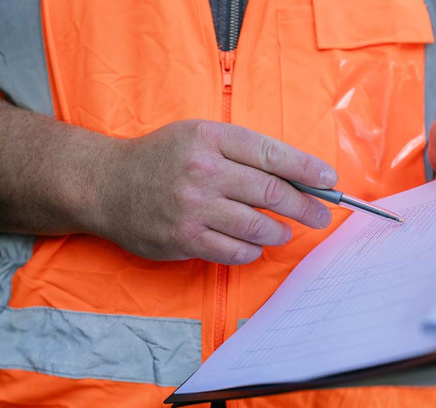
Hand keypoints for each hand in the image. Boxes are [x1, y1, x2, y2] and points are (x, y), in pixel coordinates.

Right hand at [91, 120, 336, 263]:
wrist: (105, 185)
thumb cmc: (161, 158)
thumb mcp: (199, 136)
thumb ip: (242, 151)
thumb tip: (295, 176)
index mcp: (210, 137)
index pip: (272, 153)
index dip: (308, 169)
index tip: (330, 180)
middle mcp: (203, 170)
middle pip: (272, 192)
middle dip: (306, 206)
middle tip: (321, 214)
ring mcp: (193, 207)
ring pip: (257, 225)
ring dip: (280, 231)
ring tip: (285, 231)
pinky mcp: (184, 238)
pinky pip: (235, 251)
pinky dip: (252, 250)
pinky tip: (255, 244)